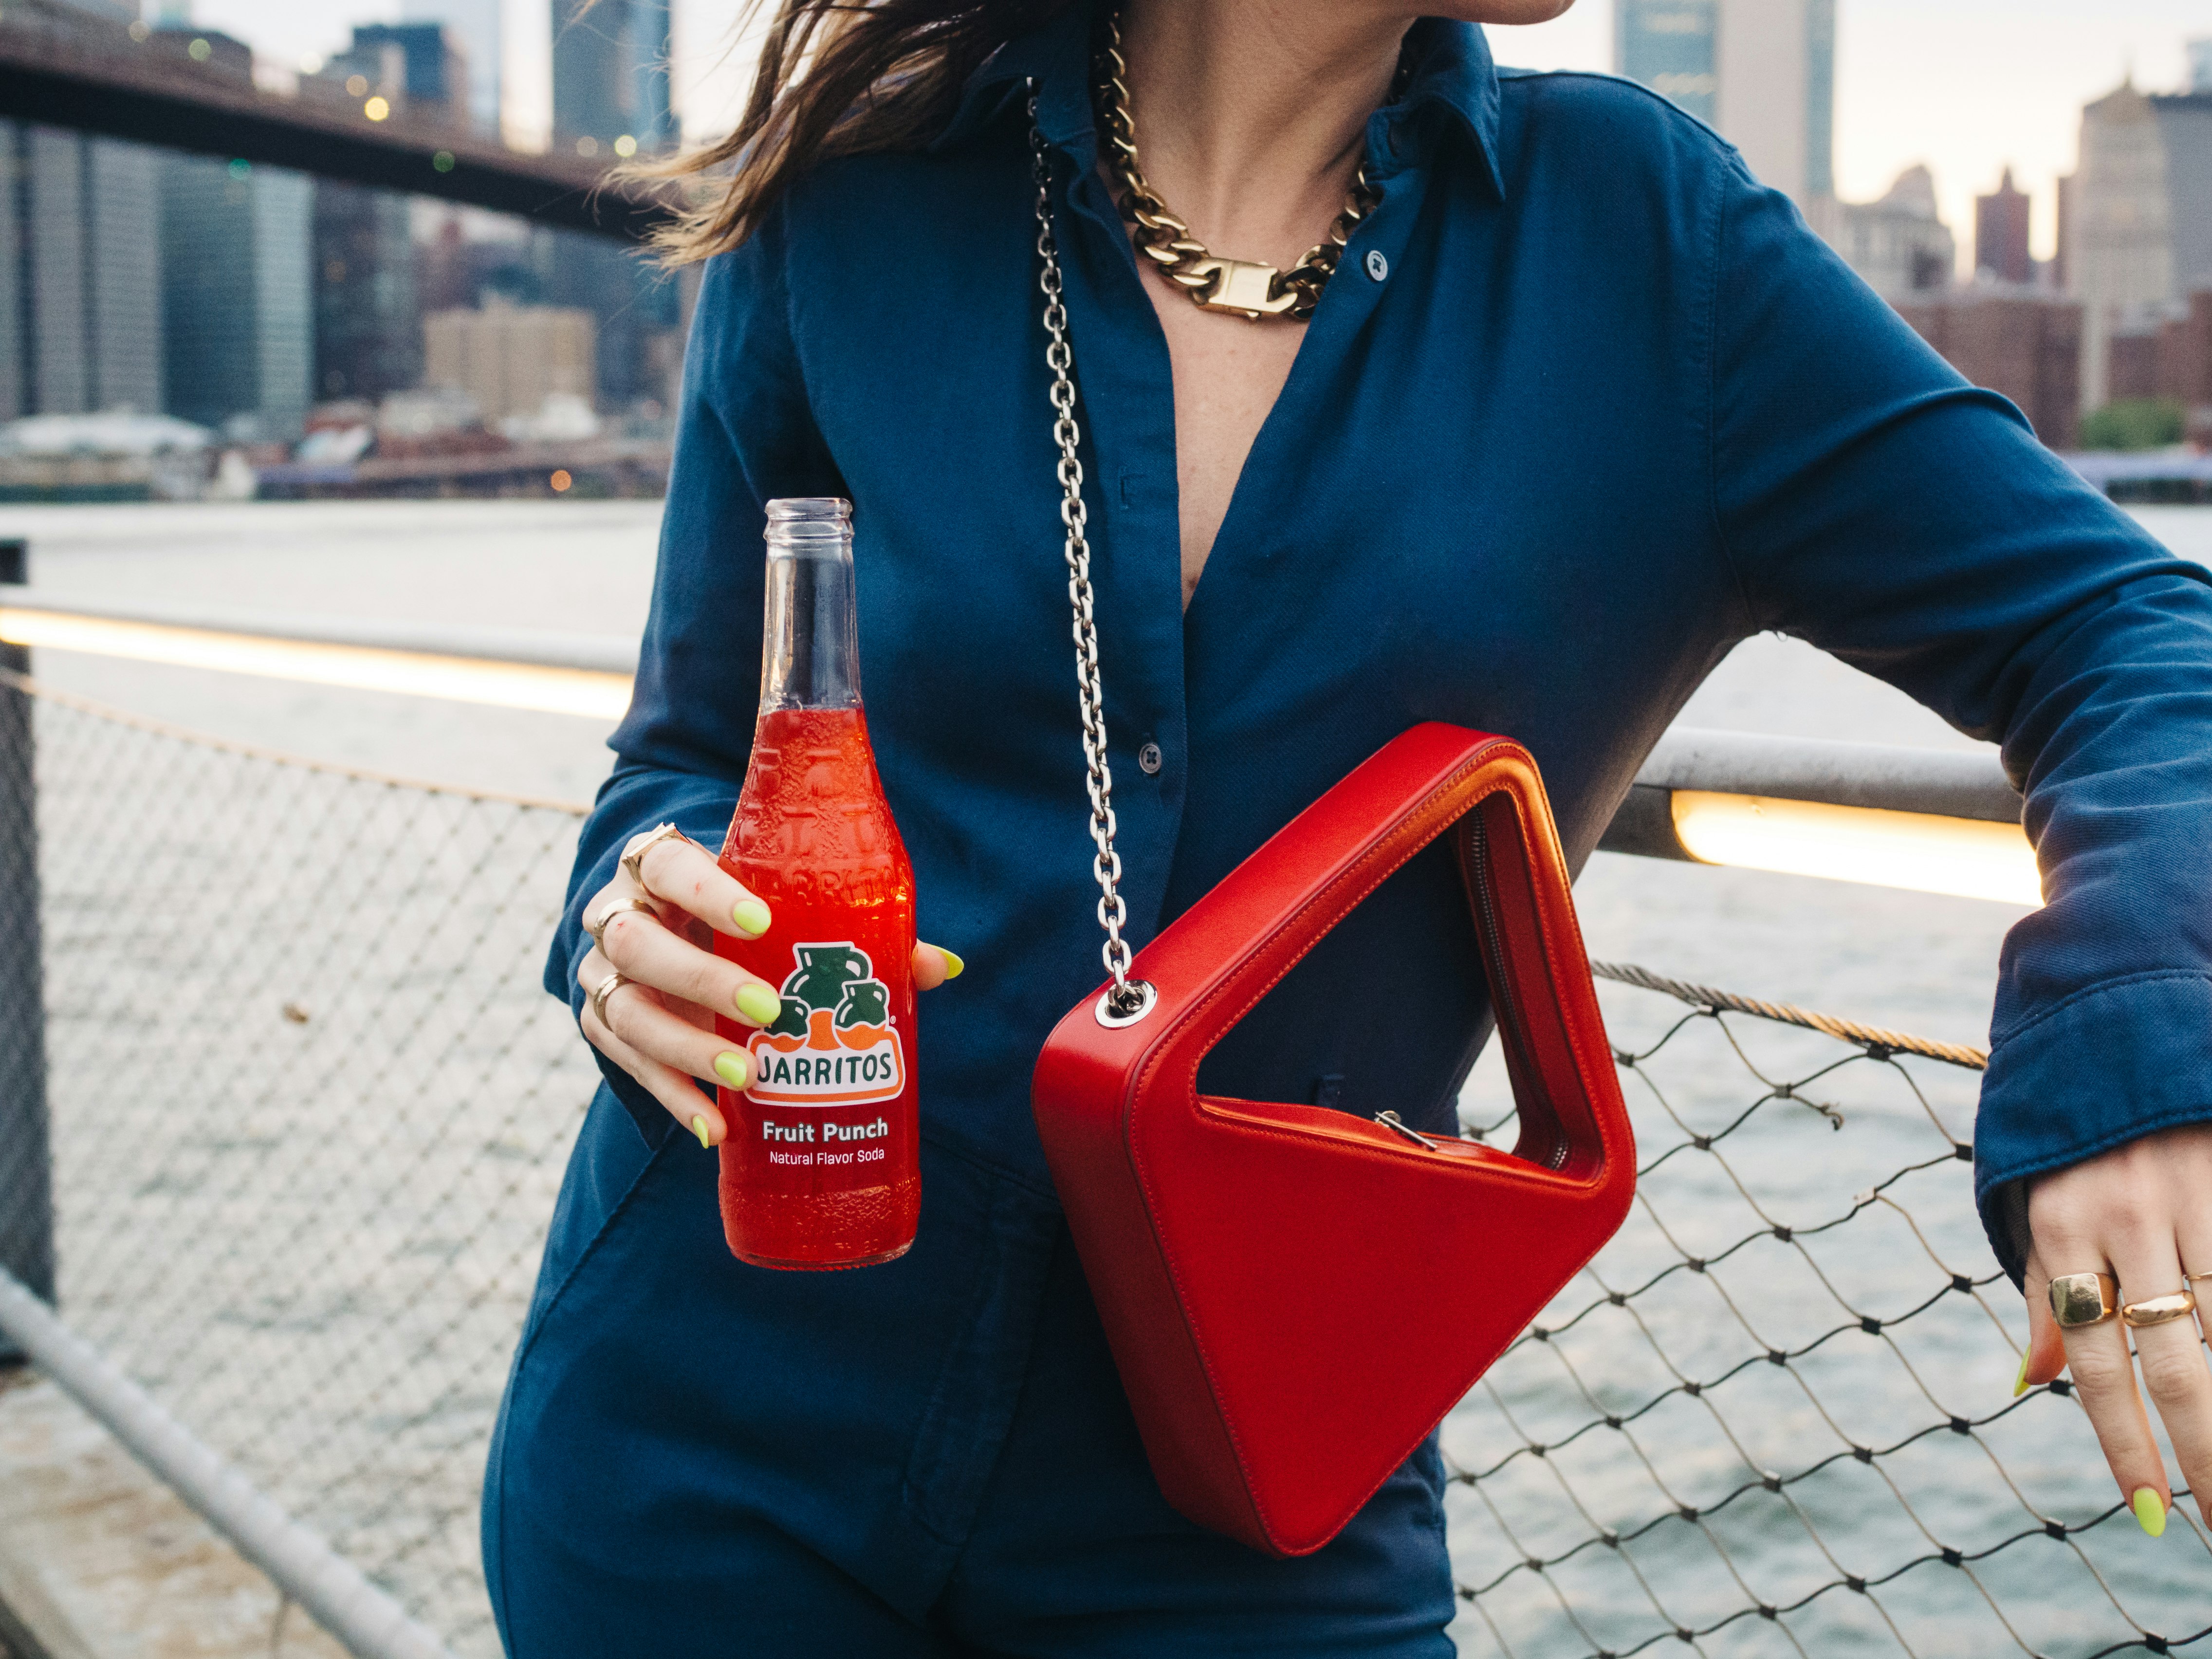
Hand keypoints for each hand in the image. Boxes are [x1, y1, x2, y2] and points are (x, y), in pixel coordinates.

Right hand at [576, 826, 960, 1147]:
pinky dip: (672, 1097)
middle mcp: (620, 915)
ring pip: (625, 1011)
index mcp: (662, 868)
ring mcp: (601, 974)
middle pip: (638, 943)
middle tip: (769, 1010)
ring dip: (685, 1049)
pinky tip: (714, 1128)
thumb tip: (944, 966)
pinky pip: (625, 1064)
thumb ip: (854, 932)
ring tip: (748, 1076)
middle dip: (702, 979)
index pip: (670, 863)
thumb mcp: (781, 913)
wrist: (672, 936)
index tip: (762, 921)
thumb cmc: (743, 918)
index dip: (708, 891)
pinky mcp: (601, 1026)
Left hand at [2019, 1121, 2211, 1537]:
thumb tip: (2032, 1383)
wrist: (2113, 1025)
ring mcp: (2192, 1195)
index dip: (2125, 1445)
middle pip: (2176, 1365)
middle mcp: (2126, 1216)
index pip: (2098, 1366)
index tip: (2154, 1514)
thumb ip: (2042, 1294)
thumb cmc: (2074, 1140)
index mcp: (2060, 1228)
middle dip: (2205, 1454)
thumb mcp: (2036, 1207)